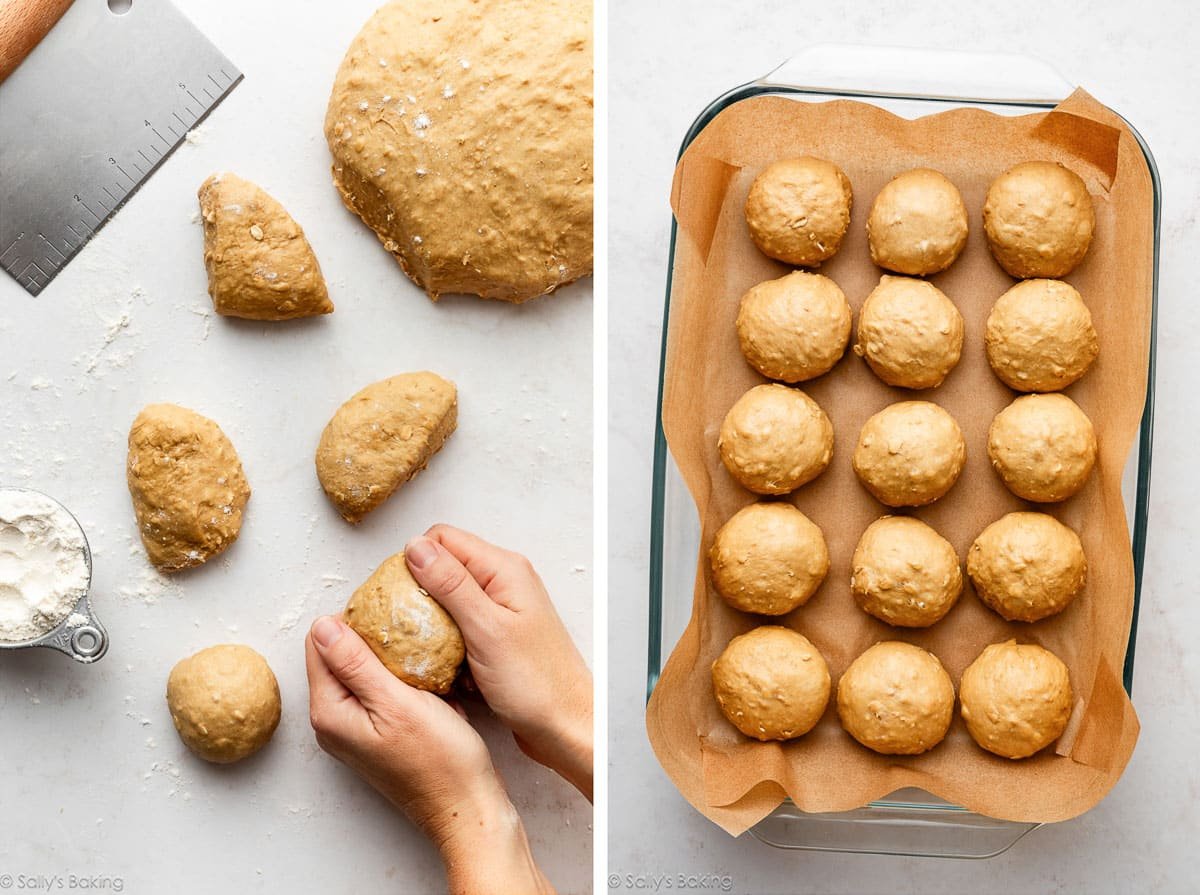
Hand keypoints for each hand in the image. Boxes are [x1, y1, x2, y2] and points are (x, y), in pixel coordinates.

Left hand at [305, 616, 553, 894]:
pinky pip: (379, 689)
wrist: (467, 806)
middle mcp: (334, 722)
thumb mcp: (396, 702)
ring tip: (417, 639)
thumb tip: (323, 625)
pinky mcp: (379, 733)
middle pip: (338, 657)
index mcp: (330, 712)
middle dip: (367, 634)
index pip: (320, 645)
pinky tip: (423, 668)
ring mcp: (357, 730)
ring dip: (385, 653)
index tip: (386, 607)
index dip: (350, 619)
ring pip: (361, 671)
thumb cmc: (439, 759)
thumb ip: (356, 663)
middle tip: (405, 619)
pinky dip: (397, 673)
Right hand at [404, 525, 592, 800]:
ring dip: (431, 624)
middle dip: (419, 594)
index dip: (414, 560)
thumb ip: (451, 585)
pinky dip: (446, 643)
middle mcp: (503, 581)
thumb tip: (416, 546)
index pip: (443, 539)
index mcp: (503, 569)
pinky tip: (445, 667)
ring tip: (426, 651)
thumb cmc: (535, 683)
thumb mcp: (486, 629)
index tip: (397, 594)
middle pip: (443, 568)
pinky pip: (457, 627)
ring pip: (447, 601)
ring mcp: (500, 608)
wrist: (564, 725)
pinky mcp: (495, 635)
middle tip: (405, 627)